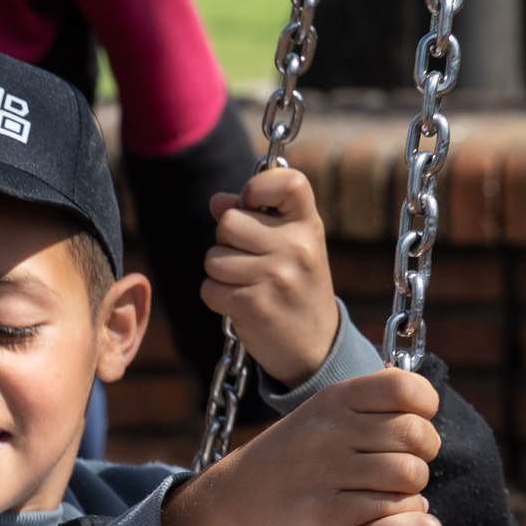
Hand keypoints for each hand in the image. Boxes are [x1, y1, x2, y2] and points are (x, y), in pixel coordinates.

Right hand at [160, 368, 440, 525]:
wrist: (242, 495)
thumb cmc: (299, 452)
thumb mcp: (325, 412)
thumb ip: (372, 400)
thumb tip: (426, 397)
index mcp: (333, 398)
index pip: (406, 388)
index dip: (425, 406)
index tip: (413, 420)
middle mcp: (328, 430)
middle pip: (416, 434)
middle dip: (424, 451)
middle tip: (406, 461)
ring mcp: (325, 472)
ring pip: (410, 475)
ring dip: (411, 485)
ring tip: (391, 487)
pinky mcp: (325, 513)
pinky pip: (390, 508)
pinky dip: (394, 511)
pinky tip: (377, 508)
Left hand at [202, 165, 339, 387]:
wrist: (315, 344)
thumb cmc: (295, 283)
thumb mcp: (289, 243)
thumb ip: (255, 216)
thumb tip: (217, 201)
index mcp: (308, 224)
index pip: (288, 181)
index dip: (258, 187)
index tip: (253, 204)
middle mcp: (297, 247)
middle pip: (229, 222)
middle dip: (226, 240)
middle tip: (248, 258)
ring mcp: (278, 277)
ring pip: (214, 258)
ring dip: (220, 272)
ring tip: (247, 282)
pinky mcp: (255, 306)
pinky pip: (210, 288)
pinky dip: (217, 296)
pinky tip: (240, 302)